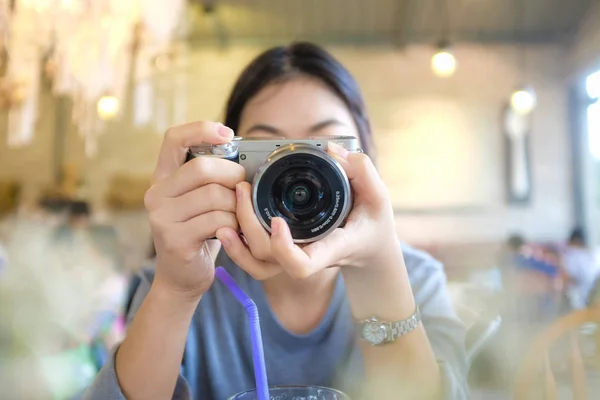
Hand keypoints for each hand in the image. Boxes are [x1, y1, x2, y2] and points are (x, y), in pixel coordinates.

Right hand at [145, 121, 244, 299]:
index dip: (201, 130)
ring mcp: (162, 217)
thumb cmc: (198, 232)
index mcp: (162, 177)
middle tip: (244, 186)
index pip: (173, 138)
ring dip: (236, 206)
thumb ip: (210, 178)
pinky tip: (234, 232)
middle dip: (232, 174)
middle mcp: (156, 194)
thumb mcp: (198, 200)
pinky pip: (217, 221)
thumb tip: (245, 153)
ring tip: (239, 215)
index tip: (228, 134)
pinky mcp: (175, 239)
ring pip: (214, 196)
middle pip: (202, 168)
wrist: (181, 277)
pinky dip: (234, 225)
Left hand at [216, 141, 400, 279]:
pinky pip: (254, 258)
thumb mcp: (378, 197)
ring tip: (230, 203)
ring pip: (256, 263)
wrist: (369, 248)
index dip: (284, 248)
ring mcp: (292, 257)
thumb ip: (362, 171)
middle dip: (248, 226)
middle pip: (268, 257)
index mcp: (330, 248)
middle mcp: (307, 257)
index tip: (278, 221)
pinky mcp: (283, 252)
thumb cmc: (373, 224)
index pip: (302, 264)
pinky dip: (237, 244)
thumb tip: (332, 150)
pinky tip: (226, 220)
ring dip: (237, 239)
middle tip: (242, 189)